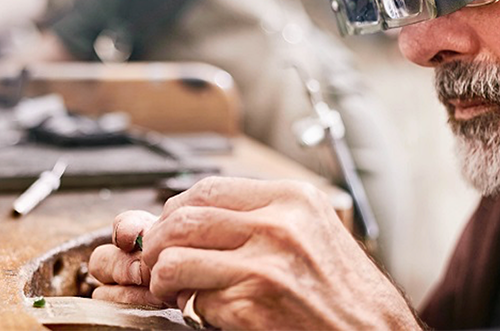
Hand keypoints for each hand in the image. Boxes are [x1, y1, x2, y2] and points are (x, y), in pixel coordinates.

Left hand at [94, 177, 420, 329]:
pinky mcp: (252, 306)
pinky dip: (189, 308)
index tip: (168, 231)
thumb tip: (174, 216)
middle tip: (156, 264)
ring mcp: (264, 266)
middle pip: (181, 220)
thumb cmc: (344, 295)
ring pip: (172, 259)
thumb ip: (248, 222)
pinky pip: (192, 300)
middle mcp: (278, 225)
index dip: (175, 212)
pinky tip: (206, 312)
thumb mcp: (307, 236)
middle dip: (155, 244)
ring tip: (175, 290)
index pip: (206, 188)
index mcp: (292, 200)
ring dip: (163, 279)